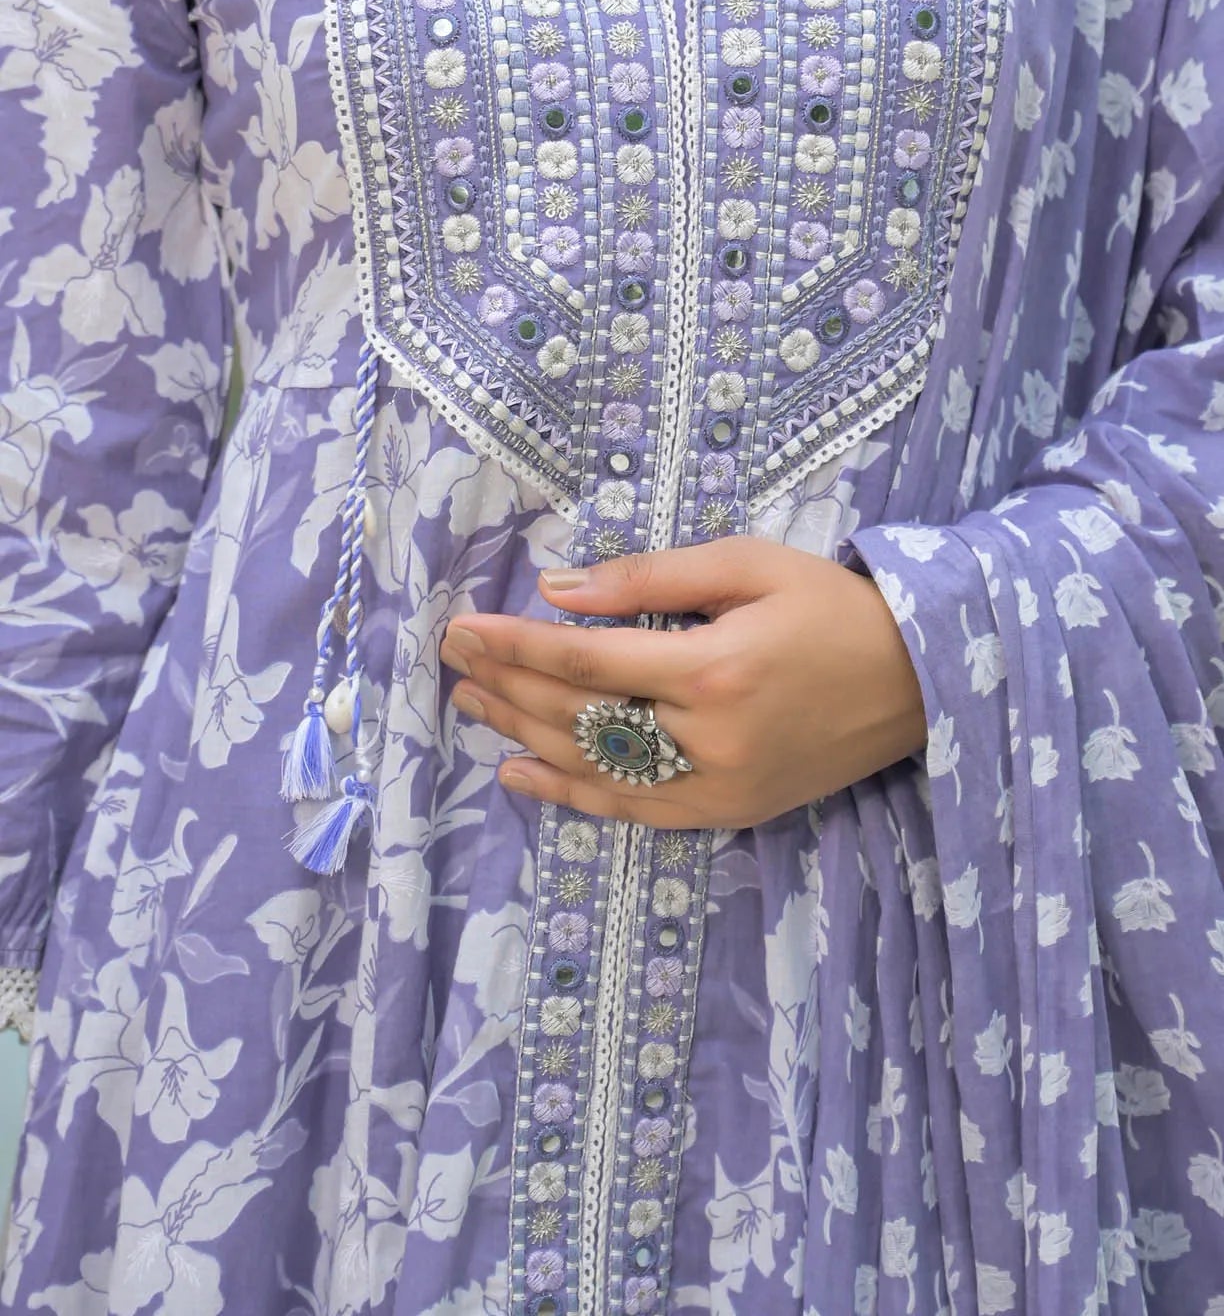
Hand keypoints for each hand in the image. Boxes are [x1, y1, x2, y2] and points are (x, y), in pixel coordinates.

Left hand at [439, 536, 926, 828]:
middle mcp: (708, 738)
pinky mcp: (730, 812)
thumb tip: (558, 591)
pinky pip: (635, 808)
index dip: (516, 646)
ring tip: (471, 707)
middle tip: (454, 660)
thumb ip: (650, 579)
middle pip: (581, 716)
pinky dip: (572, 794)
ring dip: (526, 736)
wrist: (920, 679)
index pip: (587, 662)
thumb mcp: (748, 563)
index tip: (463, 628)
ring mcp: (717, 785)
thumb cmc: (832, 606)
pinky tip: (522, 774)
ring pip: (597, 767)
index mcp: (713, 668)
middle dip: (509, 684)